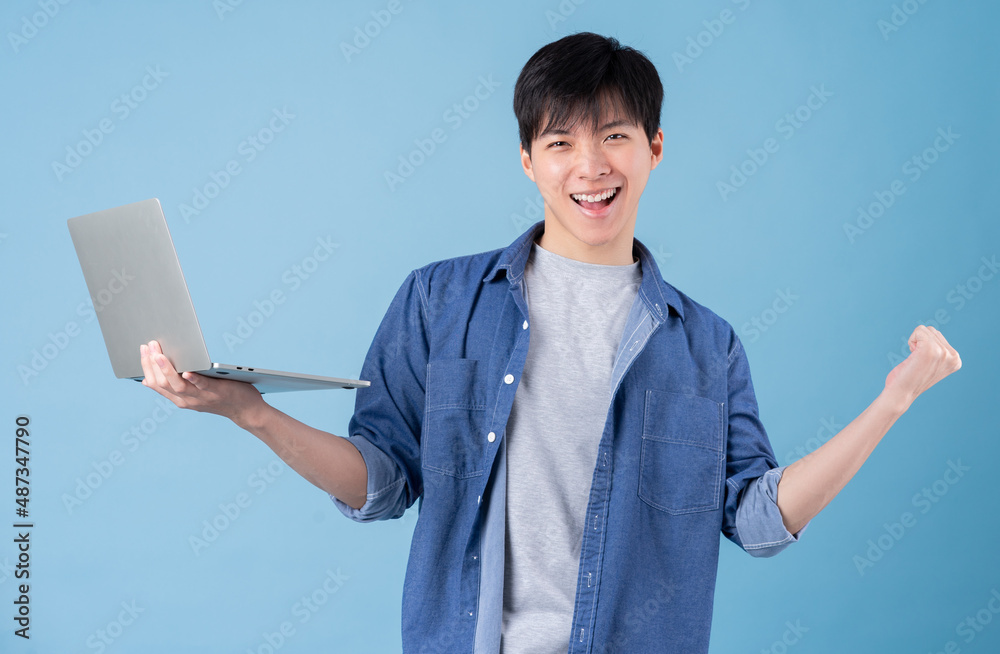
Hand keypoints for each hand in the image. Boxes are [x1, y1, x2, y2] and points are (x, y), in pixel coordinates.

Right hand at [139, 340, 264, 425]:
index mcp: (180, 399)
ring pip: (178, 386)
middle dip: (153, 364)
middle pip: (163, 383)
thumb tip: (155, 374)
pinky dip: (193, 379)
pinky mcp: (217, 392)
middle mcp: (188, 400)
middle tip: (148, 345)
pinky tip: (187, 371)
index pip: (156, 384)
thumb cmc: (220, 396)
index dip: (147, 367)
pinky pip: (202, 386)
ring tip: (159, 354)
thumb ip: (178, 384)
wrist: (246, 410)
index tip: (142, 351)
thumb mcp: (195, 391)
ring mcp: (202, 397)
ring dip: (167, 369)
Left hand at [883, 325, 960, 410]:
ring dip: (915, 342)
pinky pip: (919, 330)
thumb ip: (938, 350)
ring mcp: (943, 353)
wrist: (901, 393)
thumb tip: (933, 333)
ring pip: (926, 330)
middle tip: (917, 361)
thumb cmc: (910, 379)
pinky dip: (911, 340)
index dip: (925, 346)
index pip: (938, 336)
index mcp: (956, 360)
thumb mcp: (930, 363)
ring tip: (915, 360)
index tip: (922, 363)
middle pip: (933, 331)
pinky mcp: (930, 350)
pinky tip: (912, 355)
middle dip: (921, 342)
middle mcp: (953, 357)